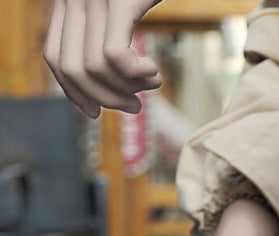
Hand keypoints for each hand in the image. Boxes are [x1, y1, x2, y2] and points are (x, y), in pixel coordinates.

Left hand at [44, 0, 162, 117]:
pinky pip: (114, 55)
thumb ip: (106, 32)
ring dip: (127, 89)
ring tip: (152, 84)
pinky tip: (154, 72)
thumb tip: (104, 79)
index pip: (55, 59)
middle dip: (104, 99)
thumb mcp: (120, 6)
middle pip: (72, 69)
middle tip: (134, 105)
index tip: (96, 113)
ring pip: (94, 68)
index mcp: (70, 2)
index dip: (73, 93)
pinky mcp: (118, 2)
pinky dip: (136, 75)